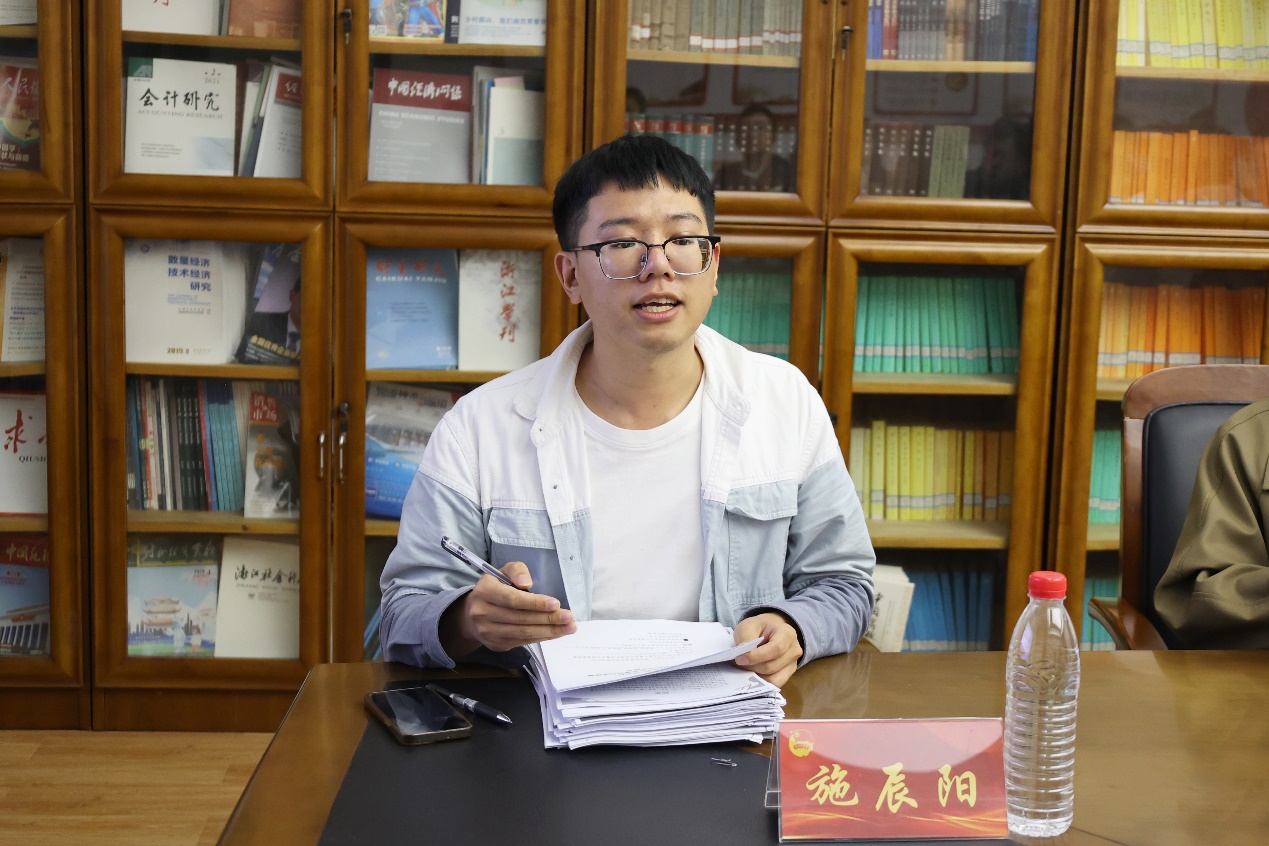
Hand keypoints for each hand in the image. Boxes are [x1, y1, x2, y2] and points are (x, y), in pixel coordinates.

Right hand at [442, 561, 576, 655]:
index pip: (512, 599)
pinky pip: (523, 642)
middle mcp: (483, 614)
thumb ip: (516, 571)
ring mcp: (488, 632)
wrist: (472, 614)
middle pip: (521, 618)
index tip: (556, 603)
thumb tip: (526, 583)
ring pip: (523, 633)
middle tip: (569, 617)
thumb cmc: (495, 588)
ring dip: (549, 631)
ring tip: (569, 627)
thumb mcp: (503, 572)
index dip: (535, 603)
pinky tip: (556, 633)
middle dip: (548, 619)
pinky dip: (541, 637)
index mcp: (485, 592)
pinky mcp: (496, 644)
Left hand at [733, 612, 802, 686]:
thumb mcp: (748, 626)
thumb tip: (742, 656)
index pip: (776, 649)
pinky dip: (761, 682)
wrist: (770, 630)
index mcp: (787, 634)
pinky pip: (775, 684)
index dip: (757, 656)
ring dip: (756, 676)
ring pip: (774, 678)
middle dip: (752, 667)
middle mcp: (794, 650)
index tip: (739, 659)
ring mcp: (793, 664)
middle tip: (738, 663)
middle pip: (773, 666)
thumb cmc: (760, 627)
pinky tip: (752, 674)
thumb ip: (746, 639)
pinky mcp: (788, 674)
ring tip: (744, 668)